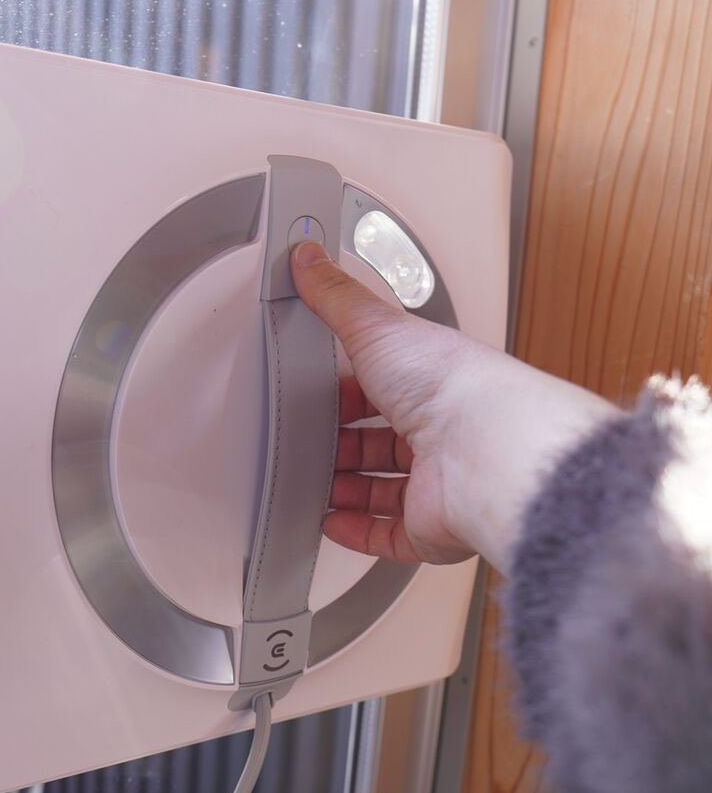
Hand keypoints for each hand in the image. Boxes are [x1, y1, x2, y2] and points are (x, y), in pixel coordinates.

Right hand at [291, 242, 616, 574]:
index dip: (346, 391)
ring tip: (311, 482)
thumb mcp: (378, 326)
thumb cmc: (452, 385)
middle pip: (382, 440)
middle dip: (341, 443)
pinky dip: (356, 531)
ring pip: (383, 489)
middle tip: (307, 442)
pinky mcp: (431, 526)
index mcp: (433, 381)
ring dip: (344, 488)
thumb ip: (336, 296)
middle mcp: (441, 432)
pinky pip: (389, 535)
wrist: (486, 451)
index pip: (382, 386)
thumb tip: (307, 257)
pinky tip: (329, 521)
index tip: (313, 393)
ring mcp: (437, 483)